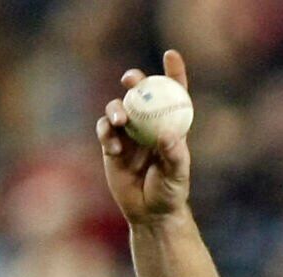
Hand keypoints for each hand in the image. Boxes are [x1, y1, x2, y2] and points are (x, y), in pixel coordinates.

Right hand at [97, 49, 190, 226]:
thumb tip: (168, 136)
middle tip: (131, 80)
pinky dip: (107, 132)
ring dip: (116, 108)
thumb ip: (174, 156)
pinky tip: (114, 145)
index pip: (173, 94)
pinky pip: (105, 130)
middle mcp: (148, 124)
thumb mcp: (177, 177)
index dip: (173, 73)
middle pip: (141, 94)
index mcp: (170, 125)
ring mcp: (128, 134)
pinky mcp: (111, 146)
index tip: (170, 55)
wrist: (150, 214)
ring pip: (119, 108)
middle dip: (135, 81)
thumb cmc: (170, 194)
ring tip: (119, 120)